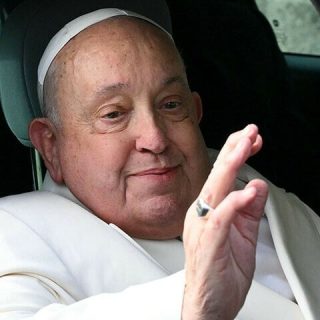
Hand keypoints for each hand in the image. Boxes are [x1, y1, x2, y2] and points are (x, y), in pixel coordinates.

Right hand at [182, 124, 268, 319]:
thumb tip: (257, 185)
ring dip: (231, 166)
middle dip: (234, 150)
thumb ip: (249, 208)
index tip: (252, 138)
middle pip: (217, 175)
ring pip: (215, 190)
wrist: (209, 303)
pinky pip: (220, 218)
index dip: (236, 153)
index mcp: (210, 208)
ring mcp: (203, 226)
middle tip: (249, 131)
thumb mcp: (243, 233)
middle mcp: (203, 212)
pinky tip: (246, 191)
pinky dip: (234, 203)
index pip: (222, 174)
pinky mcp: (208, 243)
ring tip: (245, 146)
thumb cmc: (222, 268)